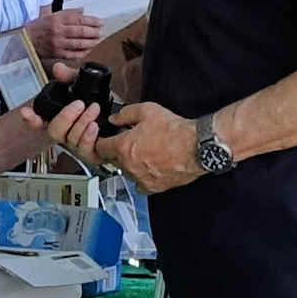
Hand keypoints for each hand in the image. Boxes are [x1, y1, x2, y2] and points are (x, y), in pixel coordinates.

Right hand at [28, 8, 106, 72]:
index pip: (79, 19)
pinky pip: (73, 54)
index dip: (92, 21)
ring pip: (79, 43)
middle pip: (81, 31)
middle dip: (94, 32)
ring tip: (97, 40)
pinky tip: (88, 49)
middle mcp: (57, 31)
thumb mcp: (51, 15)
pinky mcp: (57, 53)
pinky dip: (83, 52)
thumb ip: (68, 12)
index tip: (100, 22)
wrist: (25, 40)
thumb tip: (82, 11)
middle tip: (100, 32)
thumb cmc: (38, 27)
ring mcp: (57, 43)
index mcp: (57, 19)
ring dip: (91, 42)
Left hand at [87, 101, 210, 194]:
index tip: (106, 139)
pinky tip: (149, 167)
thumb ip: (125, 114)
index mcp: (123, 147)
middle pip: (112, 161)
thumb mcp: (147, 110)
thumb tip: (116, 118)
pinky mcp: (154, 187)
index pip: (99, 148)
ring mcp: (141, 178)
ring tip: (144, 152)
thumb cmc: (176, 131)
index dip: (102, 141)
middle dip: (117, 151)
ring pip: (126, 173)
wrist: (197, 147)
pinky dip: (142, 177)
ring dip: (130, 164)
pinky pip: (140, 185)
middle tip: (130, 143)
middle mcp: (129, 165)